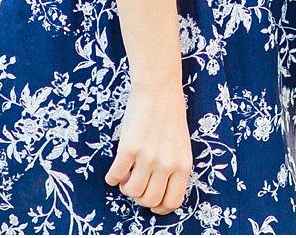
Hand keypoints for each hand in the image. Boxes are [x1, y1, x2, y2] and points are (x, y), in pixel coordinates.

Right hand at [104, 82, 191, 213]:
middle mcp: (167, 164)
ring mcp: (148, 157)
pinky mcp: (129, 148)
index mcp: (183, 165)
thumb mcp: (181, 146)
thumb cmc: (170, 115)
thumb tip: (158, 193)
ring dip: (125, 188)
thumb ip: (173, 168)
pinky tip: (115, 171)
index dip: (159, 207)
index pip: (172, 202)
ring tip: (126, 175)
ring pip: (132, 192)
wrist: (158, 89)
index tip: (151, 202)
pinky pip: (115, 176)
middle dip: (140, 197)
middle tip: (136, 184)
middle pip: (149, 200)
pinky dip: (112, 178)